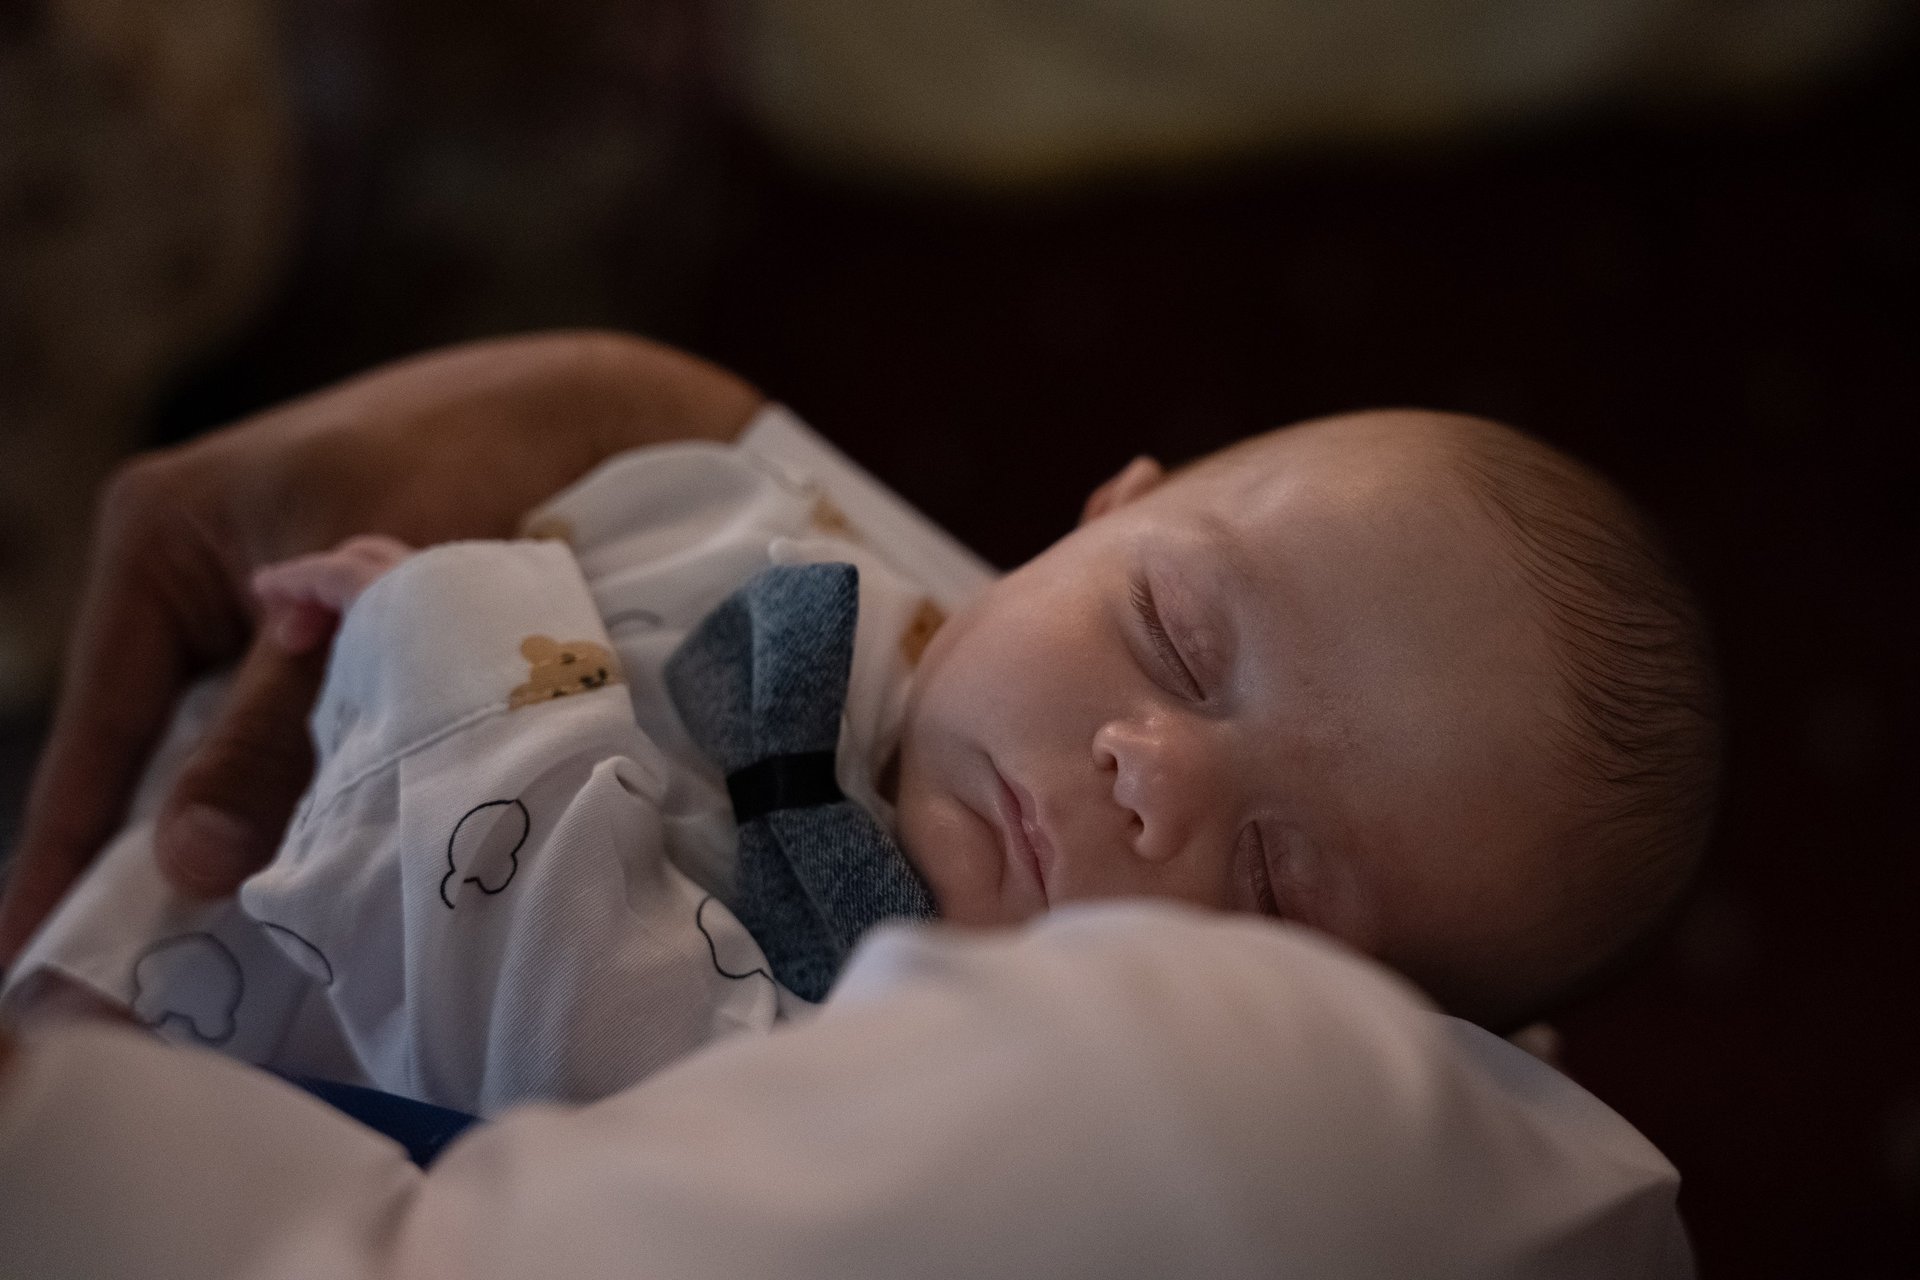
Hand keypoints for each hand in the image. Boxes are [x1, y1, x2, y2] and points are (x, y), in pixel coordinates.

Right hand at [0, 331, 760, 962]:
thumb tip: (189, 866)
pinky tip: (317, 874)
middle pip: (155, 749)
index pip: (98, 733)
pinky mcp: (335, 628)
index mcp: (161, 538)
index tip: (26, 961)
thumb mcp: (372, 604)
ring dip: (246, 832)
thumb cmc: (480, 468)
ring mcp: (263, 601)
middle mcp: (193, 572)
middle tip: (132, 991)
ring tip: (219, 966)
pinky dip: (311, 792)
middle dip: (159, 860)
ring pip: (233, 748)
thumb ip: (279, 731)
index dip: (64, 855)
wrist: (597, 415)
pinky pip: (299, 729)